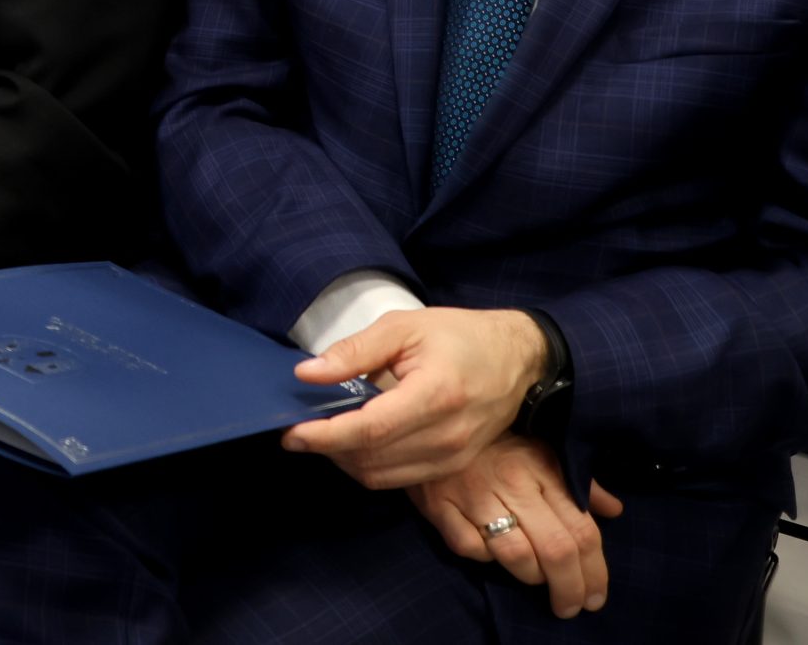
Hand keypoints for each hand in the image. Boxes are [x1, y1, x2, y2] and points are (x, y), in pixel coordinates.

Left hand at [284, 307, 547, 488]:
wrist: (517, 359)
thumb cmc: (458, 336)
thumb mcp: (403, 327)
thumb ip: (354, 352)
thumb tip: (307, 374)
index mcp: (436, 395)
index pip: (370, 430)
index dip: (325, 435)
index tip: (290, 432)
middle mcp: (447, 436)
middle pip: (371, 458)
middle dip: (328, 448)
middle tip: (299, 429)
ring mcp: (453, 457)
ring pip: (381, 476)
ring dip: (345, 460)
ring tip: (323, 435)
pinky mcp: (453, 467)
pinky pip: (399, 479)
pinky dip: (368, 465)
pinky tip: (354, 442)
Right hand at [407, 435, 623, 618]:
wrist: (428, 418)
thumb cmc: (494, 442)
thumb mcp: (542, 452)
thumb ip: (579, 483)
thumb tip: (613, 510)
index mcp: (541, 468)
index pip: (581, 530)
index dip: (595, 572)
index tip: (596, 597)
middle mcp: (511, 482)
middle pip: (554, 549)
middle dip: (569, 588)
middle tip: (571, 607)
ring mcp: (473, 494)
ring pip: (515, 554)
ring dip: (531, 577)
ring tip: (536, 581)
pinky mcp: (438, 504)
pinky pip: (468, 547)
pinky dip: (484, 558)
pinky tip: (490, 555)